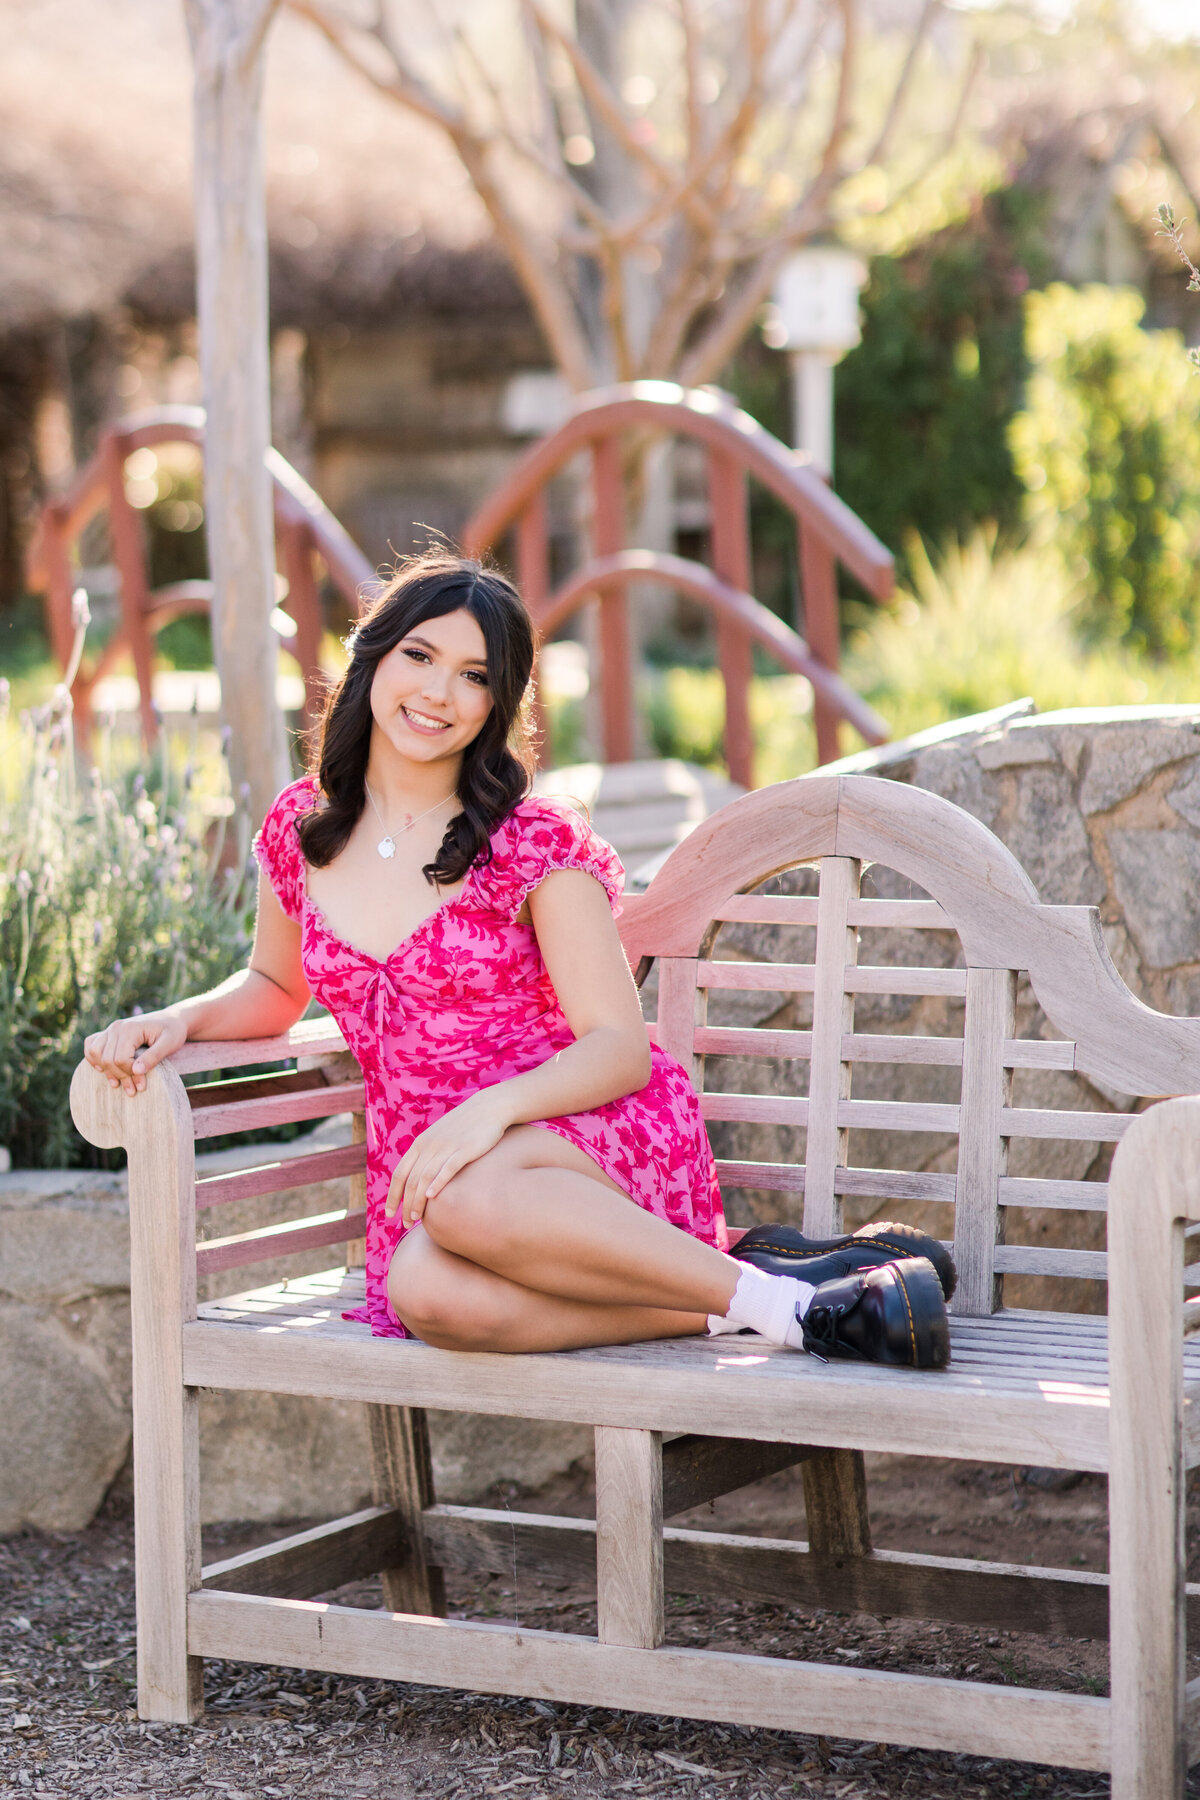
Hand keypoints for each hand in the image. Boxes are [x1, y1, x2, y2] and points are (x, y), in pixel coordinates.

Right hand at [84, 1009, 187, 1096]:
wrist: (171, 1019)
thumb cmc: (172, 1031)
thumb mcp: (169, 1044)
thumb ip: (153, 1057)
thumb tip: (136, 1071)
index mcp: (130, 1028)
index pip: (121, 1059)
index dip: (130, 1075)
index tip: (142, 1085)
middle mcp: (116, 1027)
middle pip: (107, 1059)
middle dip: (120, 1077)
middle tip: (134, 1090)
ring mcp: (110, 1029)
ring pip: (94, 1053)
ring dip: (105, 1071)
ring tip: (118, 1084)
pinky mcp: (108, 1033)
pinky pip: (91, 1045)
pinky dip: (93, 1059)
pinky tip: (103, 1069)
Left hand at [386, 1090, 511, 1228]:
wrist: (488, 1108)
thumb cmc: (464, 1127)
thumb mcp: (440, 1138)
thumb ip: (428, 1155)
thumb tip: (419, 1179)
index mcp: (420, 1144)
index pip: (400, 1173)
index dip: (393, 1195)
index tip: (390, 1214)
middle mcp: (429, 1146)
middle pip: (411, 1180)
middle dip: (405, 1204)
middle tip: (405, 1224)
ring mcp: (446, 1147)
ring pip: (425, 1177)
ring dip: (418, 1200)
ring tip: (416, 1218)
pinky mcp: (465, 1149)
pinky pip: (448, 1168)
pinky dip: (437, 1183)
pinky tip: (432, 1197)